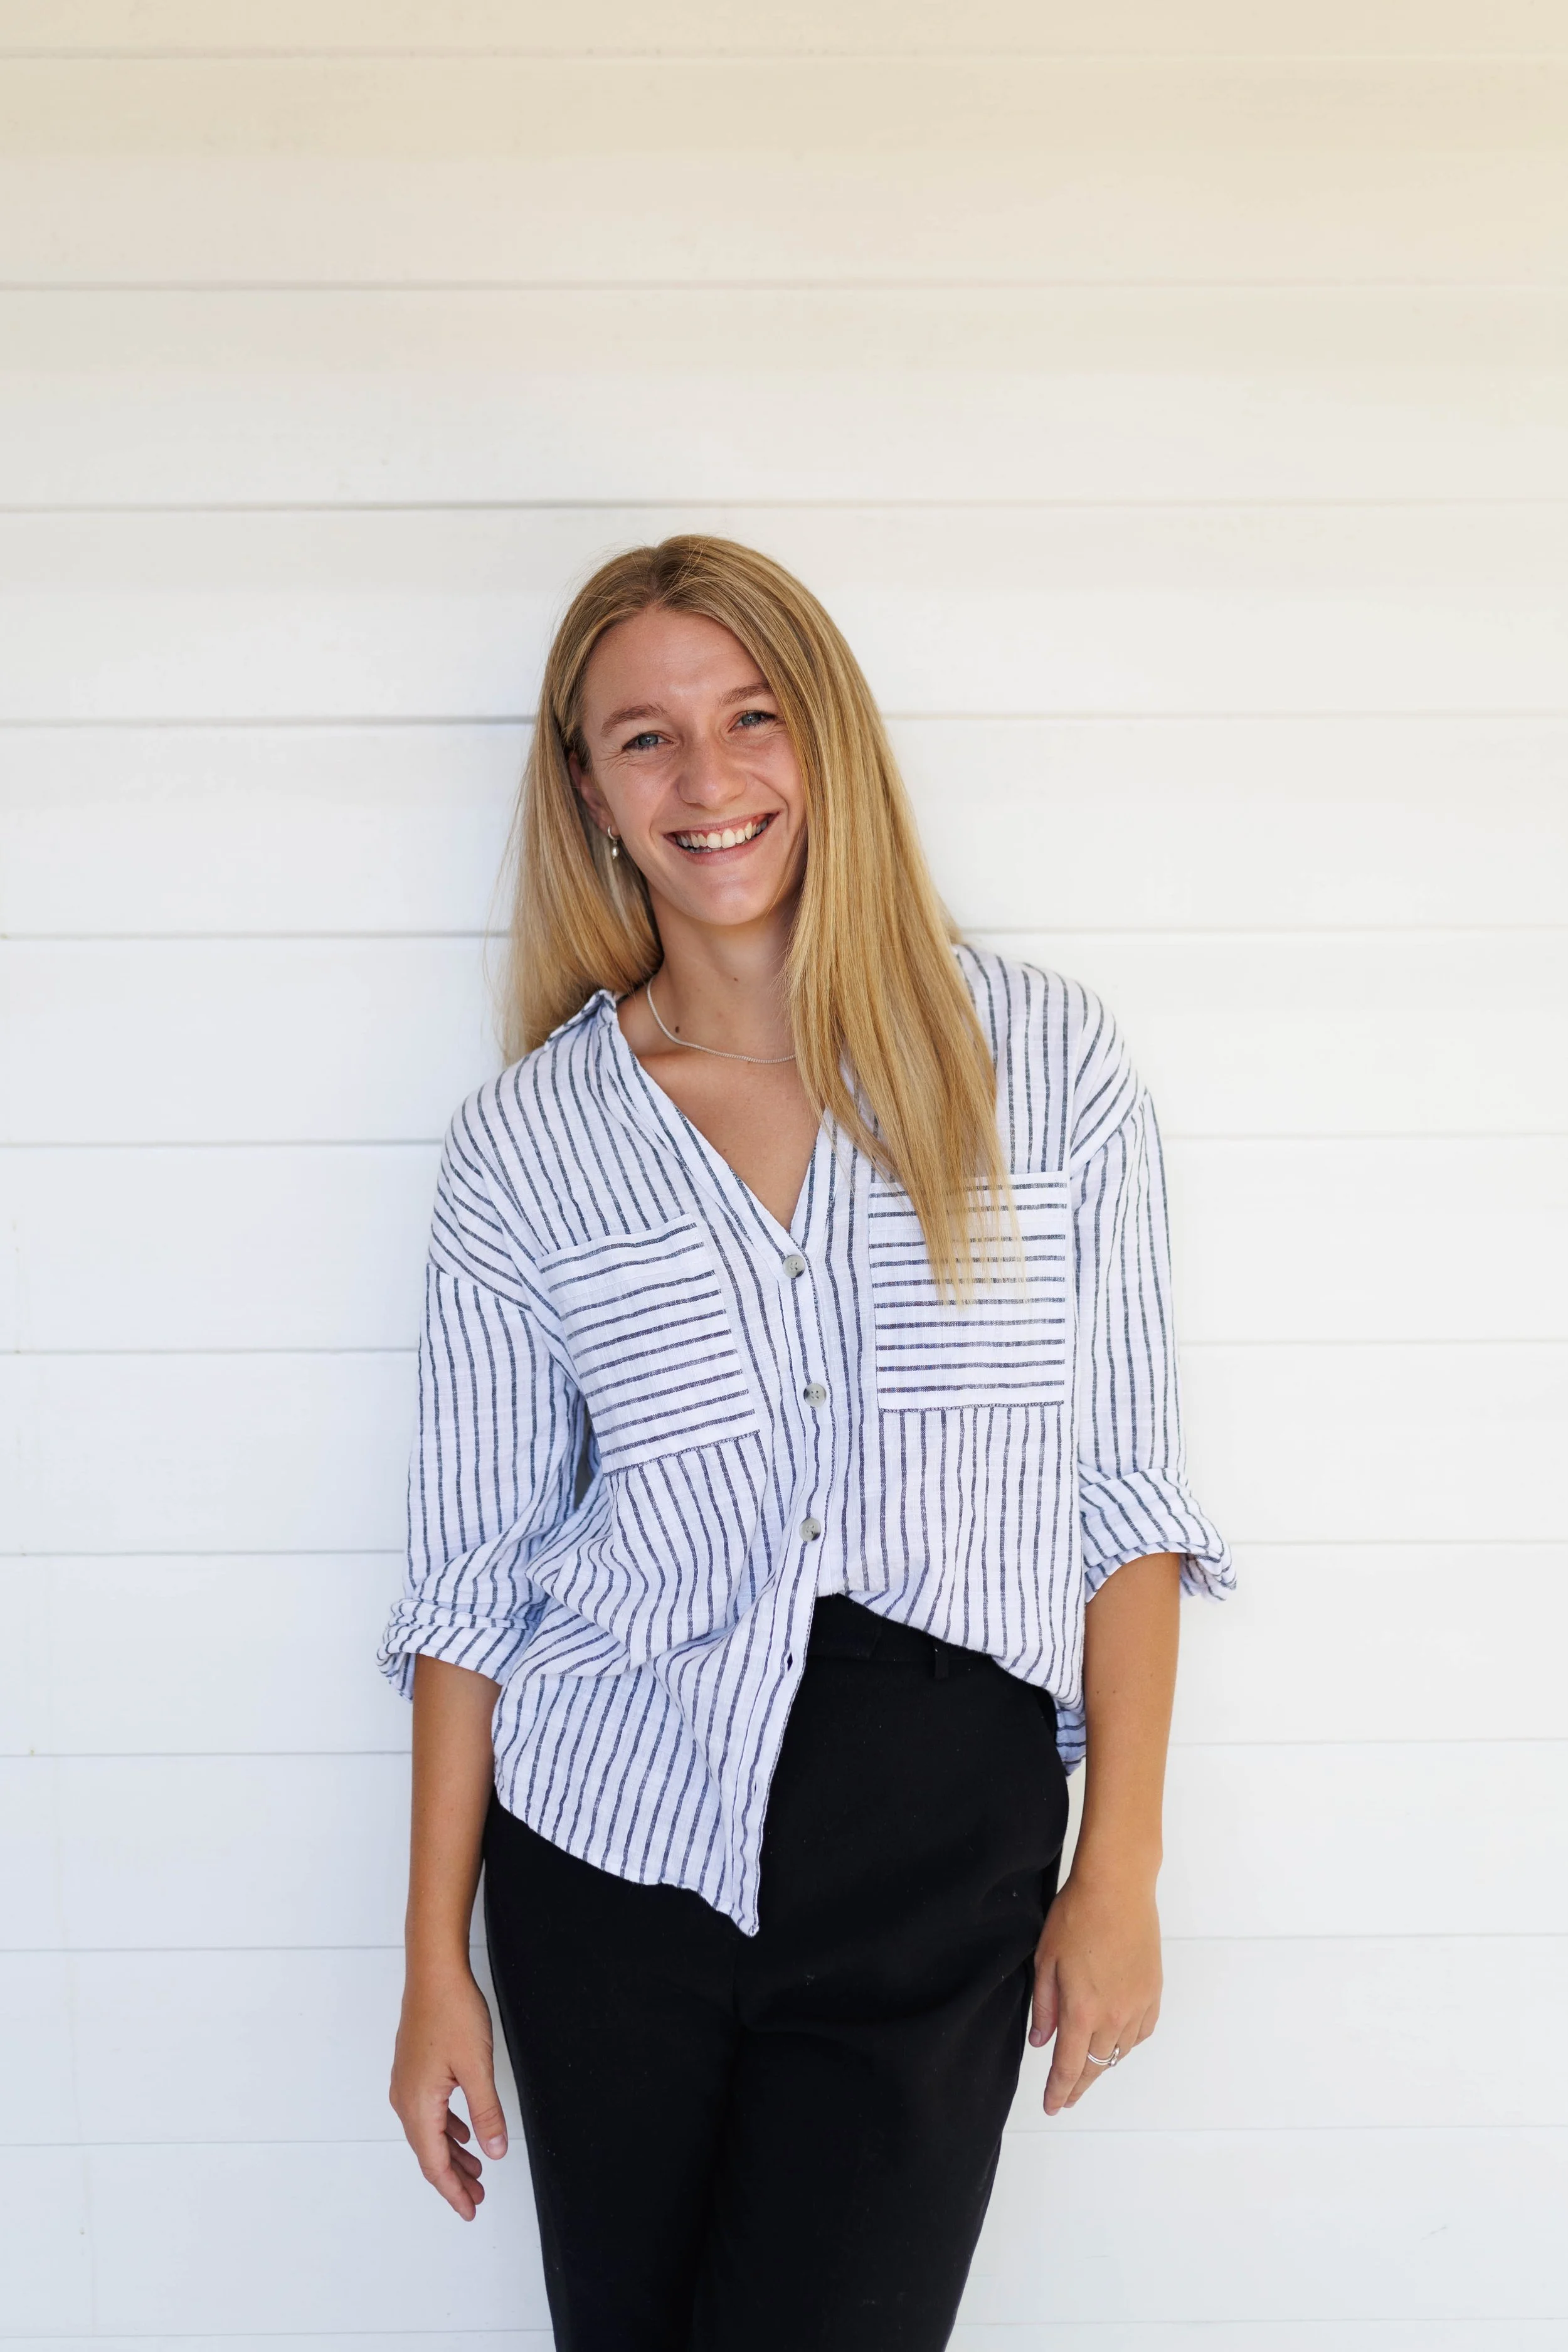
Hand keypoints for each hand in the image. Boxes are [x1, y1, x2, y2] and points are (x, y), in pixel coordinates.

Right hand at [390, 1963, 508, 2218]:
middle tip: (477, 2198)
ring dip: (452, 2154)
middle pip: (429, 2152)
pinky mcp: (413, 2068)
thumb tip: (495, 2152)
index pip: (435, 2164)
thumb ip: (487, 2114)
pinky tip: (463, 2131)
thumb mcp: (477, 2067)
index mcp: (418, 2105)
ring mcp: (406, 2083)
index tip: (470, 2210)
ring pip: (430, 2132)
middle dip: (454, 2179)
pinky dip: (447, 2129)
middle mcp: (405, 2099)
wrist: (433, 1972)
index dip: (453, 2192)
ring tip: (476, 2171)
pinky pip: (428, 2112)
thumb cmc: (452, 2013)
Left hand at [1028, 1864, 1161, 2115]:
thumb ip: (1043, 2006)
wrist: (1118, 1887)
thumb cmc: (1077, 1915)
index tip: (1052, 2106)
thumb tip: (1041, 2041)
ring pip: (1119, 2052)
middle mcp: (1113, 2016)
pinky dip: (1127, 2043)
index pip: (1068, 2067)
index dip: (1059, 2091)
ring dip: (1102, 2064)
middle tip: (1066, 2098)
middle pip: (1095, 2066)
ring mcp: (1137, 2005)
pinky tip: (1117, 2041)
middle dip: (1079, 2085)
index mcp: (1081, 2011)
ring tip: (1088, 2069)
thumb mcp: (1046, 1960)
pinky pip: (1141, 2032)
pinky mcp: (1153, 1992)